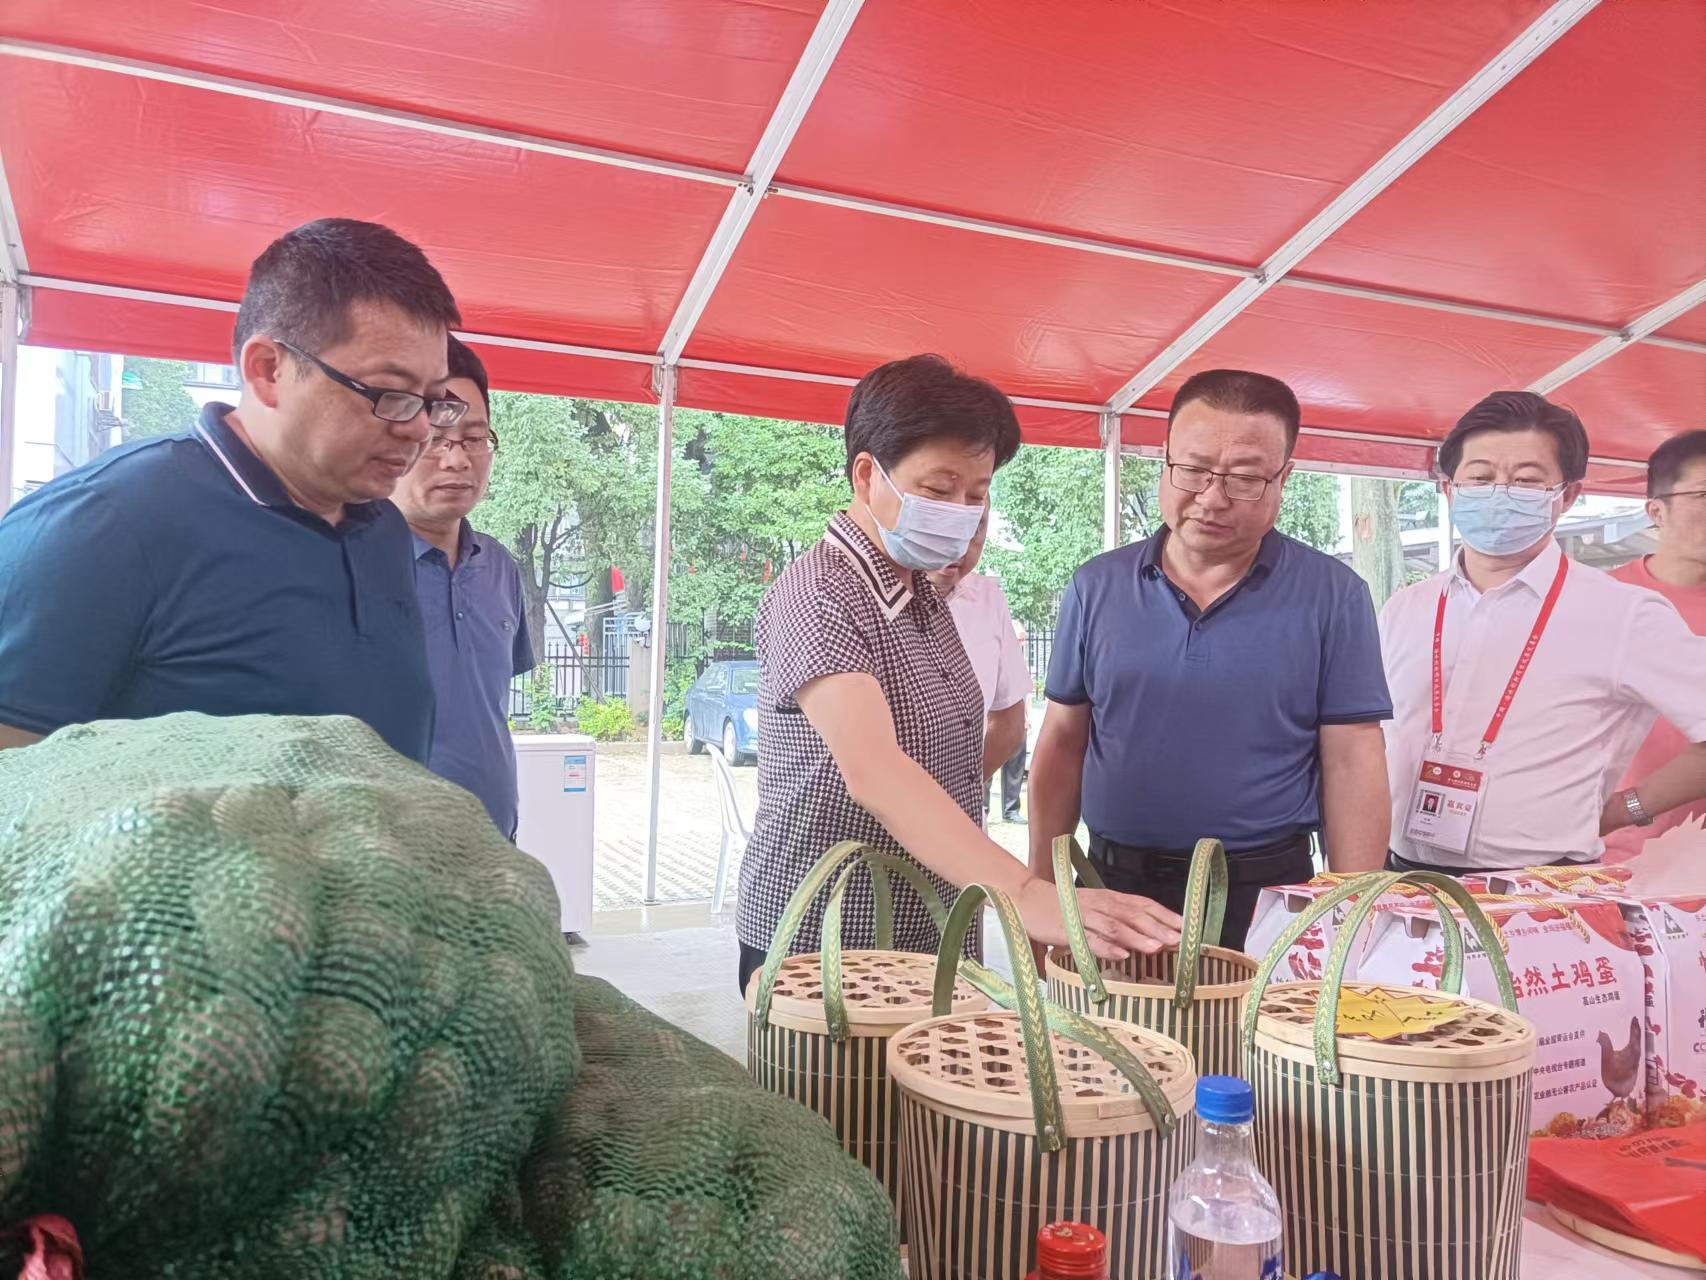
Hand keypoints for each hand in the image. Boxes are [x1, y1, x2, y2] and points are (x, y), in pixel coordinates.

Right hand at [1016, 878, 1181, 961]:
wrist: (1027, 899)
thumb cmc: (1064, 906)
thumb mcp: (1094, 907)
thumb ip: (1116, 918)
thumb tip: (1146, 935)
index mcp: (1108, 897)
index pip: (1142, 903)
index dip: (1164, 914)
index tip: (1185, 927)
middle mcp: (1100, 904)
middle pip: (1133, 914)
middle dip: (1157, 927)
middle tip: (1178, 940)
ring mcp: (1084, 917)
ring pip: (1115, 926)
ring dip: (1137, 936)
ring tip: (1157, 948)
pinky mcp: (1068, 931)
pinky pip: (1090, 939)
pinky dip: (1107, 947)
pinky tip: (1122, 955)